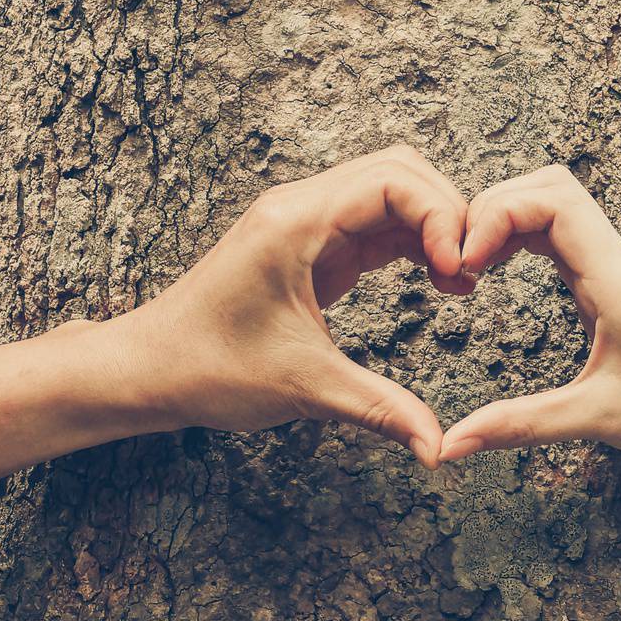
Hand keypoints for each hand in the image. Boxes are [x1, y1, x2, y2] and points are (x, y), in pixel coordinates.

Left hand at [119, 145, 472, 467]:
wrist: (149, 370)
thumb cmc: (206, 368)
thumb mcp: (304, 388)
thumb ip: (379, 409)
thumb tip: (438, 449)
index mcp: (295, 221)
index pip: (393, 180)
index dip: (442, 216)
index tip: (460, 270)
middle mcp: (300, 207)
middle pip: (400, 171)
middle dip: (447, 212)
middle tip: (471, 270)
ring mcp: (304, 222)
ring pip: (391, 192)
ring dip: (433, 226)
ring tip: (460, 279)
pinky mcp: (309, 245)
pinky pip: (374, 224)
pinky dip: (413, 243)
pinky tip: (438, 280)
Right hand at [438, 165, 620, 471]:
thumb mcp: (601, 421)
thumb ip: (522, 426)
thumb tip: (453, 445)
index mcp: (619, 282)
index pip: (554, 201)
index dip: (498, 212)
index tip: (466, 261)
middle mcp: (620, 262)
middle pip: (548, 185)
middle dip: (492, 207)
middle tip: (457, 261)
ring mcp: (619, 268)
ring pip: (556, 203)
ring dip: (506, 218)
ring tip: (470, 265)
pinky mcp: (616, 282)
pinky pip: (563, 234)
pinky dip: (522, 236)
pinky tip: (498, 269)